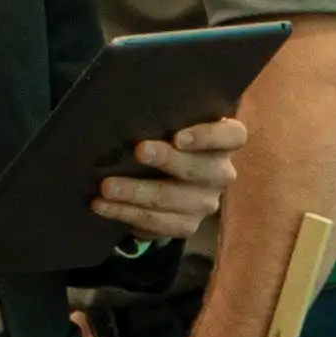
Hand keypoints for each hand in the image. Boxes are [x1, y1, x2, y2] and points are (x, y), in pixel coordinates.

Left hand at [90, 116, 240, 250]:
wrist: (163, 176)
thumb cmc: (165, 137)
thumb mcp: (171, 123)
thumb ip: (163, 117)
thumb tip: (126, 111)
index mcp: (224, 141)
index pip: (231, 136)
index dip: (208, 137)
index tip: (178, 137)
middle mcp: (221, 173)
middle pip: (200, 169)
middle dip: (166, 160)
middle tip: (138, 152)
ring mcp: (206, 202)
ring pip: (173, 199)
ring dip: (136, 193)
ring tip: (106, 187)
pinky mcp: (187, 225)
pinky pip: (158, 223)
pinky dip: (126, 213)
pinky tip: (103, 206)